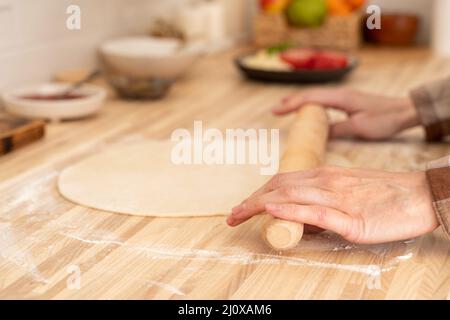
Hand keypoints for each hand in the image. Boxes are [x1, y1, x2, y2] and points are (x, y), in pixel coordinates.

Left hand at [227, 166, 437, 243]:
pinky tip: (273, 209)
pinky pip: (316, 211)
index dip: (259, 193)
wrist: (419, 195)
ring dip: (260, 205)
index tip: (243, 206)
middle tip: (232, 215)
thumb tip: (299, 218)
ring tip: (239, 214)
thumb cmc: (385, 194)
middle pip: (279, 187)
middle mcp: (326, 182)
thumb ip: (322, 202)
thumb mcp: (347, 192)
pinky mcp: (351, 219)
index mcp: (325, 176)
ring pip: (291, 196)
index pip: (282, 181)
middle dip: (252, 201)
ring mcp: (338, 199)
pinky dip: (291, 209)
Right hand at [272, 88, 419, 139]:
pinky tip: (309, 110)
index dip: (291, 104)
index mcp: (341, 98)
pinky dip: (312, 104)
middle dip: (291, 101)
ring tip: (286, 106)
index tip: (275, 111)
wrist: (406, 111)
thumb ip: (337, 129)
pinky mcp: (349, 101)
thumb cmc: (385, 119)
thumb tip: (318, 134)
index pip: (310, 98)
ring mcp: (345, 96)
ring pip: (317, 96)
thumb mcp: (360, 128)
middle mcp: (340, 94)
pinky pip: (324, 101)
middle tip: (275, 109)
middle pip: (311, 95)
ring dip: (300, 101)